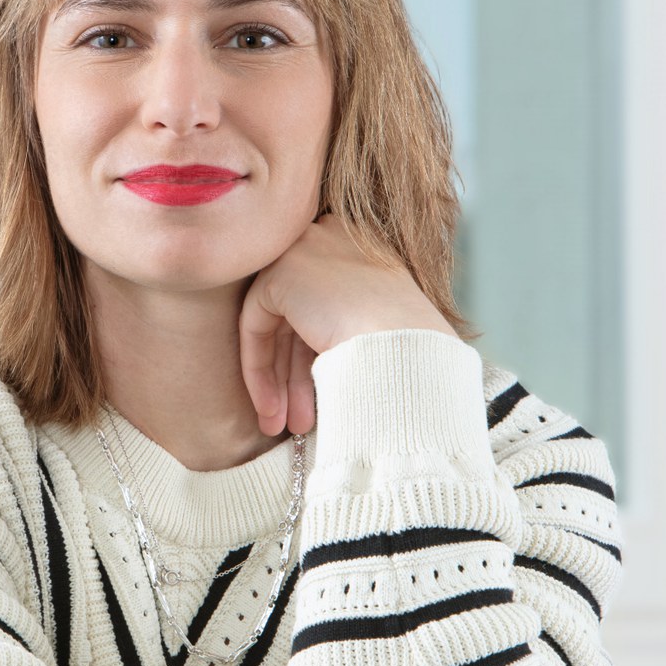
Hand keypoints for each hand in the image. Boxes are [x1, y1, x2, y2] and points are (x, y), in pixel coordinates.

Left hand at [238, 215, 457, 436]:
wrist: (407, 349)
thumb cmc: (410, 352)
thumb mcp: (381, 328)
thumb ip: (343, 328)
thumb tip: (321, 357)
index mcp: (365, 246)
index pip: (326, 302)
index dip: (315, 355)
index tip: (321, 396)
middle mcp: (334, 237)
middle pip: (301, 314)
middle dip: (295, 374)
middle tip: (296, 421)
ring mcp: (306, 249)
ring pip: (277, 322)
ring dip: (277, 380)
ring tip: (280, 428)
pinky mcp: (281, 272)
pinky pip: (255, 323)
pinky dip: (259, 368)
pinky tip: (270, 407)